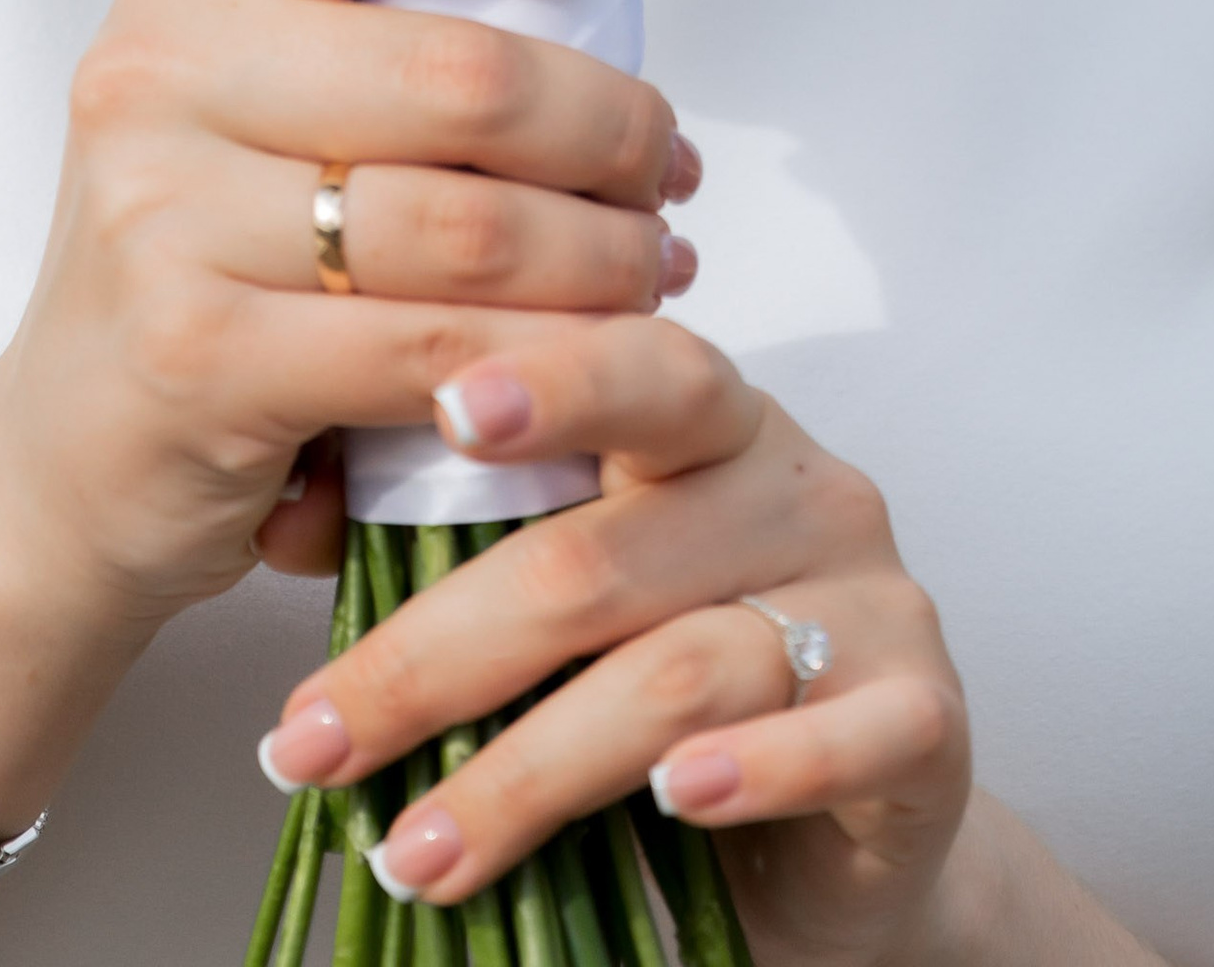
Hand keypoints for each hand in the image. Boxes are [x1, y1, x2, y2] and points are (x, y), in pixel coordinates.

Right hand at [0, 0, 705, 623]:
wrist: (63, 459)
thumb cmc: (220, 251)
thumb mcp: (322, 89)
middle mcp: (162, 64)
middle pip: (462, 70)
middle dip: (612, 128)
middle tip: (665, 172)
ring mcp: (165, 208)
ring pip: (468, 225)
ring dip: (602, 257)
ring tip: (648, 266)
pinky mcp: (197, 351)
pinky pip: (431, 351)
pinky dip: (545, 363)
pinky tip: (590, 364)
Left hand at [259, 328, 973, 965]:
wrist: (847, 829)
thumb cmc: (673, 680)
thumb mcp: (579, 593)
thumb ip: (470, 540)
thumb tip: (288, 527)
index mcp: (705, 419)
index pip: (624, 362)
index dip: (540, 377)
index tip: (436, 409)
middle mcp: (793, 483)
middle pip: (601, 552)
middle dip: (433, 659)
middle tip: (311, 742)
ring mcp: (871, 597)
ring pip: (680, 669)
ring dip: (527, 773)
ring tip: (416, 851)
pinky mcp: (925, 717)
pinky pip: (839, 736)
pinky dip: (750, 771)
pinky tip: (670, 802)